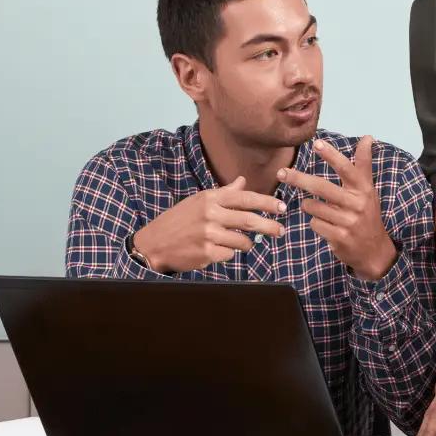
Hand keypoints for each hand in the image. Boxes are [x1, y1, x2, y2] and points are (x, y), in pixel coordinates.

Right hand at [133, 177, 285, 271]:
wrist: (154, 243)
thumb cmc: (179, 220)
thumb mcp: (199, 201)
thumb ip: (224, 193)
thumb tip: (243, 180)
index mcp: (210, 198)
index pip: (245, 198)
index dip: (267, 203)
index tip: (282, 207)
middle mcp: (210, 214)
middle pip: (249, 220)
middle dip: (269, 226)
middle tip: (281, 231)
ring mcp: (208, 234)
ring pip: (243, 241)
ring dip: (247, 244)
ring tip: (243, 243)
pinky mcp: (206, 253)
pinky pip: (230, 255)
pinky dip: (230, 254)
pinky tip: (219, 250)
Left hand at [280, 136, 396, 280]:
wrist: (375, 250)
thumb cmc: (367, 213)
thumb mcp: (368, 189)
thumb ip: (364, 164)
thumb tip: (367, 137)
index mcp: (363, 189)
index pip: (346, 168)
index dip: (331, 155)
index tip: (316, 143)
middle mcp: (357, 204)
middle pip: (322, 187)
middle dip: (299, 179)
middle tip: (281, 172)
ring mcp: (348, 222)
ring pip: (314, 207)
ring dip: (309, 206)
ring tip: (318, 209)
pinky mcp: (340, 237)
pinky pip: (315, 224)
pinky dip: (316, 223)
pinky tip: (326, 226)